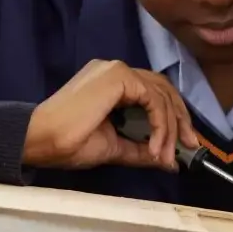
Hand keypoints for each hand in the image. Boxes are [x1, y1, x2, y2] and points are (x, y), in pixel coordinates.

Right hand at [22, 59, 197, 171]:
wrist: (42, 139)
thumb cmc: (68, 143)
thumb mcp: (114, 147)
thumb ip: (142, 149)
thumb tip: (171, 161)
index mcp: (111, 83)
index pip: (153, 92)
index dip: (172, 117)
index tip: (183, 144)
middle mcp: (115, 70)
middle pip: (163, 88)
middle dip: (180, 118)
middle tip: (190, 146)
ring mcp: (116, 70)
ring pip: (161, 93)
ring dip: (170, 126)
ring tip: (167, 155)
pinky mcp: (118, 77)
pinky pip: (153, 99)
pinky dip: (160, 124)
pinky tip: (155, 146)